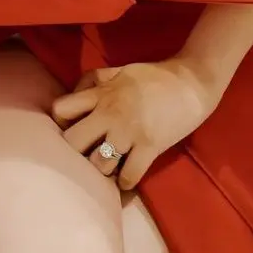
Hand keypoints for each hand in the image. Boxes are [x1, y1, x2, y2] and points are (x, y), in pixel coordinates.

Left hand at [51, 58, 219, 190]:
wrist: (192, 82)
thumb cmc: (154, 77)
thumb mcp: (117, 70)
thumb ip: (92, 80)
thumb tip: (72, 95)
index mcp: (100, 94)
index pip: (61, 110)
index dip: (61, 121)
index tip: (70, 127)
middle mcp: (109, 114)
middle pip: (73, 142)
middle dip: (75, 151)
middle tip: (85, 154)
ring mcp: (129, 132)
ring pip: (98, 164)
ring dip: (101, 170)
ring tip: (107, 168)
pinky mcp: (150, 147)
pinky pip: (129, 176)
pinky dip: (125, 182)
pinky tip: (126, 177)